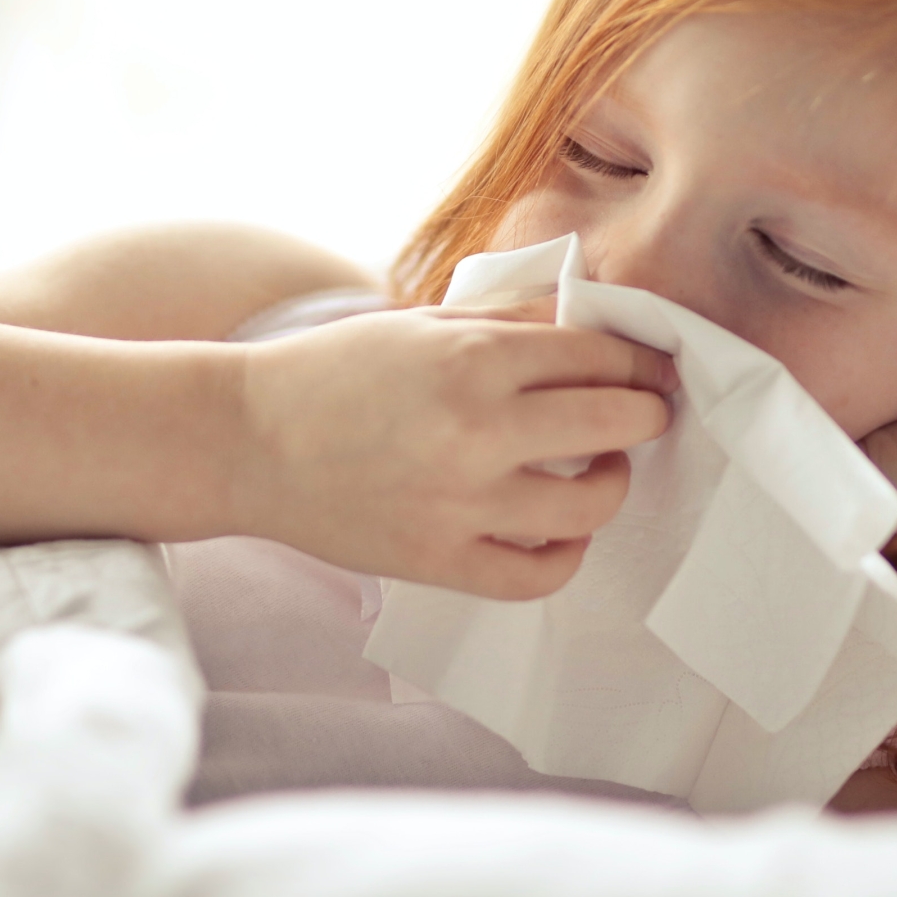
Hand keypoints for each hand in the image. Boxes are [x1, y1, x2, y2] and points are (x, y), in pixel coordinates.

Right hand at [232, 306, 675, 597]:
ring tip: (602, 472)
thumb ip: (509, 324)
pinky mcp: (438, 561)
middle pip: (615, 423)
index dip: (640, 360)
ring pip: (590, 505)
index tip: (651, 369)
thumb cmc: (334, 372)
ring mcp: (460, 504)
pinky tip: (563, 531)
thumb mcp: (423, 322)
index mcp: (472, 356)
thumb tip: (594, 326)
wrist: (246, 440)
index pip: (600, 355)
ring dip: (612, 483)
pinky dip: (567, 555)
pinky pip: (537, 574)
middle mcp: (476, 429)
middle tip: (645, 413)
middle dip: (645, 413)